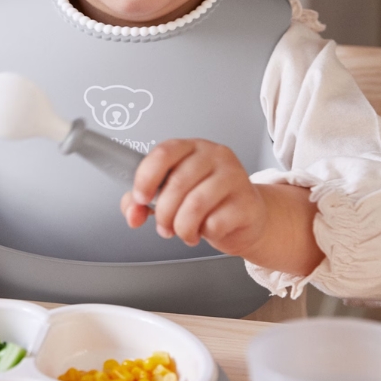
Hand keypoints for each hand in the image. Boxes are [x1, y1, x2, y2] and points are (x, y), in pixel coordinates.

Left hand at [119, 138, 323, 276]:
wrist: (245, 218)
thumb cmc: (207, 202)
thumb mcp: (170, 196)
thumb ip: (142, 201)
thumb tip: (132, 212)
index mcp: (191, 148)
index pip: (164, 153)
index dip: (146, 177)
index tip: (140, 197)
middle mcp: (214, 156)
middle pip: (177, 184)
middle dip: (163, 213)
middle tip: (164, 225)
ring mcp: (234, 176)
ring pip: (195, 205)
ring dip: (182, 227)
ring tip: (184, 231)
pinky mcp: (248, 201)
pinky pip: (215, 222)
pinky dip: (204, 232)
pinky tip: (206, 230)